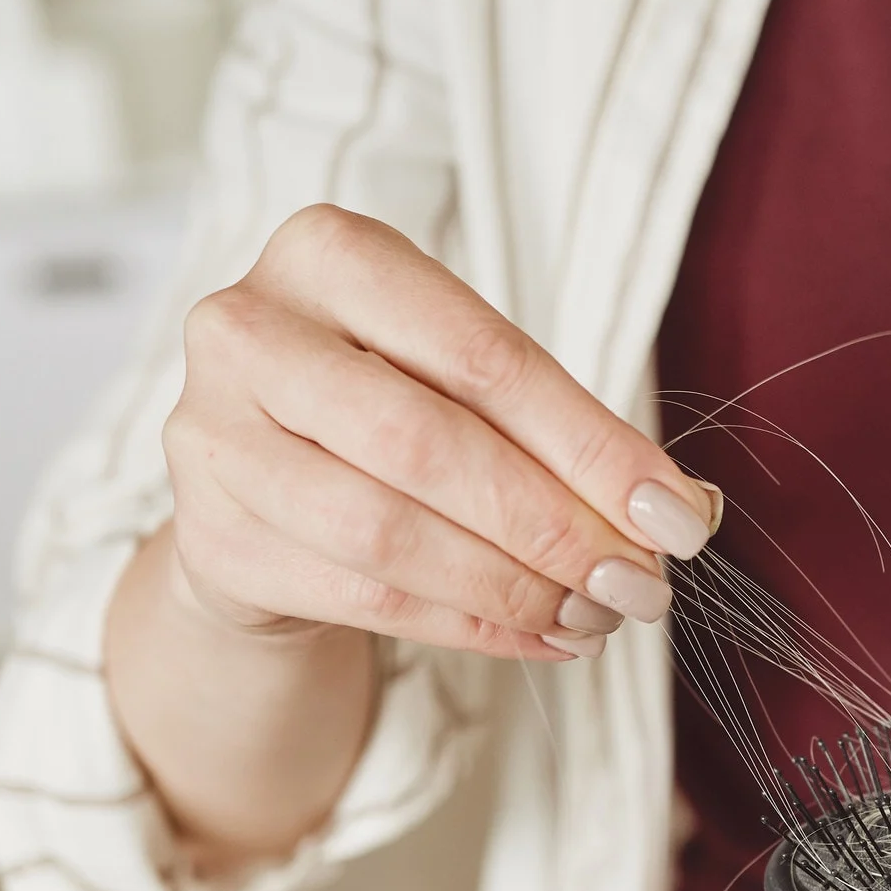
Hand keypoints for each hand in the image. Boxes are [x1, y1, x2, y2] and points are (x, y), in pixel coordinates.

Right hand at [159, 204, 717, 661]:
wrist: (262, 483)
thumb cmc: (389, 411)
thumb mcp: (468, 386)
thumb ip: (562, 434)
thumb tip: (679, 509)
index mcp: (328, 253)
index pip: (485, 357)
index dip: (594, 448)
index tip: (677, 518)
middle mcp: (249, 330)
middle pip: (428, 444)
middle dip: (552, 526)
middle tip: (637, 583)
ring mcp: (212, 435)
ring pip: (388, 533)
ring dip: (513, 588)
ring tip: (594, 616)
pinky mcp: (211, 537)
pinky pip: (365, 596)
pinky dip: (472, 626)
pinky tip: (540, 637)